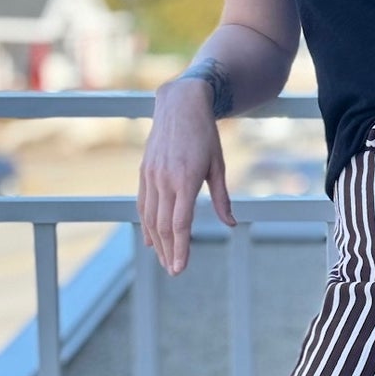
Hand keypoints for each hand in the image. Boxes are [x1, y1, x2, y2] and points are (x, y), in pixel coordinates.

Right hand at [137, 80, 236, 274]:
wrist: (180, 104)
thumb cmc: (205, 135)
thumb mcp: (218, 165)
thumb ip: (222, 197)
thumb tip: (231, 223)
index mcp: (186, 179)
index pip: (180, 223)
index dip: (180, 248)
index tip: (180, 267)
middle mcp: (165, 179)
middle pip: (163, 225)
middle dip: (167, 251)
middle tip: (173, 270)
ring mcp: (151, 175)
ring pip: (150, 217)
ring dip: (156, 241)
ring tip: (163, 259)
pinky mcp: (144, 171)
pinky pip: (142, 204)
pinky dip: (146, 223)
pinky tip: (150, 238)